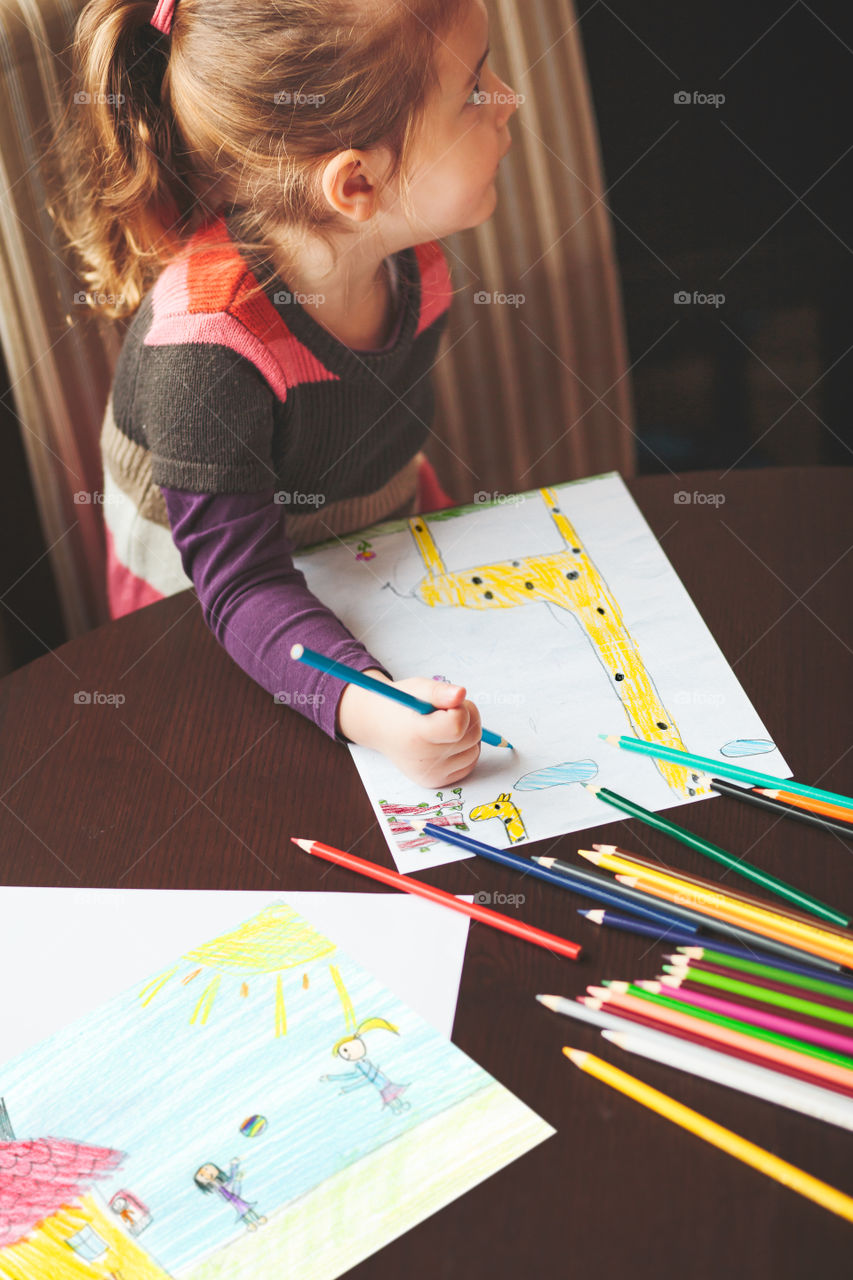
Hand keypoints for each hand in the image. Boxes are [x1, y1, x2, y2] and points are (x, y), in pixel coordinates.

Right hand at [337, 672, 481, 787]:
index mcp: (416, 734)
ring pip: (474, 751)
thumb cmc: (401, 706)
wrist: (381, 728)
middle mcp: (423, 759)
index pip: (457, 725)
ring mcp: (431, 774)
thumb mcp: (418, 689)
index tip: (446, 705)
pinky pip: (468, 764)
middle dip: (467, 718)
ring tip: (444, 726)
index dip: (460, 710)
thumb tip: (461, 694)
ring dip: (468, 735)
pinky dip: (465, 750)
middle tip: (445, 711)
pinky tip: (446, 741)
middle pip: (471, 737)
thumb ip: (440, 691)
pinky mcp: (437, 782)